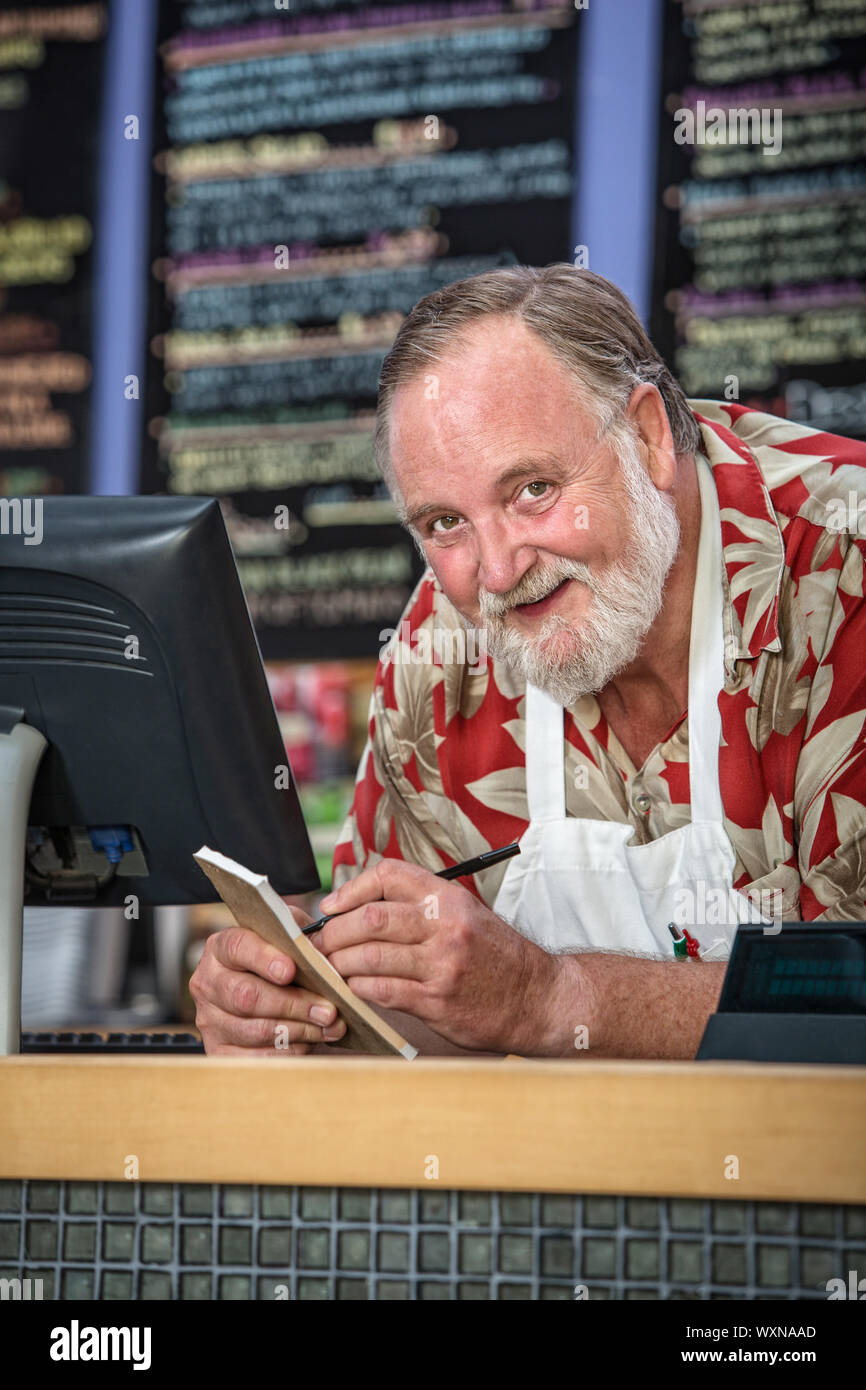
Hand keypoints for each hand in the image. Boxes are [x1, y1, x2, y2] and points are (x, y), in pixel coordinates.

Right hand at [189, 903, 347, 1055]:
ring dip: (298, 1031)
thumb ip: (299, 938)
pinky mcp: (218, 1050)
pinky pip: (255, 1058)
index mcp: (221, 948)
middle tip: (327, 1010)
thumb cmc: (279, 961)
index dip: (263, 958)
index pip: (237, 947)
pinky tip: (310, 1042)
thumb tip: (322, 953)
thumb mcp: (287, 939)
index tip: (290, 970)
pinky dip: (288, 1052)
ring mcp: (209, 1020)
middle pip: (246, 996)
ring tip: (328, 1027)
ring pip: (254, 1030)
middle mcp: (208, 983)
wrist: (261, 992)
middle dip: (293, 1004)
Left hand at [311, 859, 574, 1054]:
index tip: (331, 906)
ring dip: (342, 962)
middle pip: (371, 918)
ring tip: (331, 967)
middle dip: (335, 932)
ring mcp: (441, 965)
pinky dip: (360, 988)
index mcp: (450, 898)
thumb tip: (361, 907)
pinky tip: (353, 988)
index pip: (390, 875)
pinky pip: (383, 990)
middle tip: (320, 943)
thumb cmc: (497, 956)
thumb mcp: (467, 914)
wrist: (539, 998)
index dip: (351, 888)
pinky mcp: (437, 1001)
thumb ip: (423, 907)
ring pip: (371, 956)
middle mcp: (446, 926)